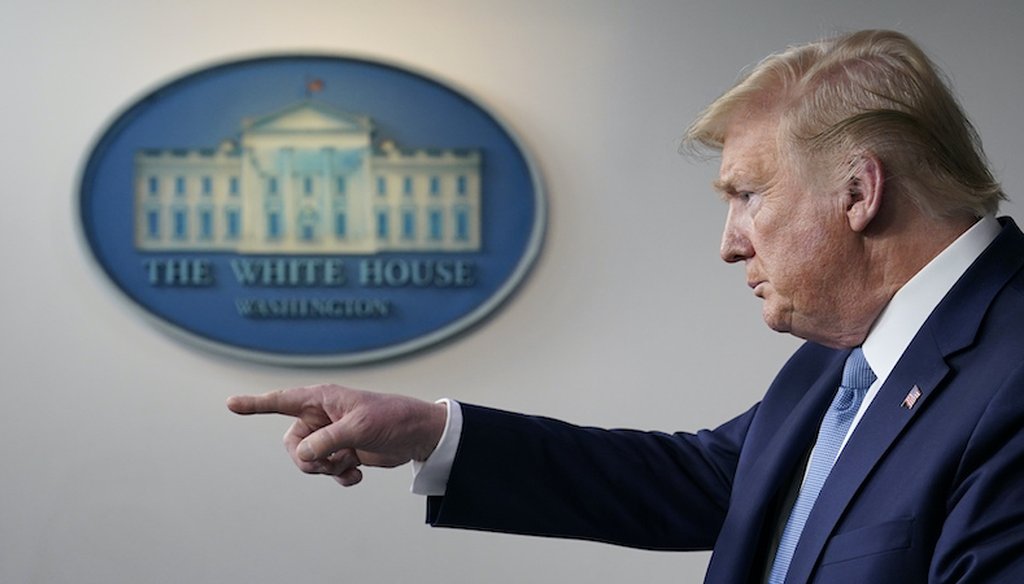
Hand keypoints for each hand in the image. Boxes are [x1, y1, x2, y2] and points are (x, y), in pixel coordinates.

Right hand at [226, 384, 446, 486]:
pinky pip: (326, 470)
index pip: (282, 401)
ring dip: (325, 468)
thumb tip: (301, 454)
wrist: (419, 435)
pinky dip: (338, 476)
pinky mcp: (344, 452)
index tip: (230, 403)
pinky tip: (356, 476)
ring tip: (348, 464)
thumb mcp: (358, 428)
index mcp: (323, 399)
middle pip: (292, 443)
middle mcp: (323, 416)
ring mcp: (332, 435)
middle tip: (329, 462)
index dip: (255, 404)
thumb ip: (326, 441)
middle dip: (307, 459)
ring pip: (308, 460)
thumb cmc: (392, 419)